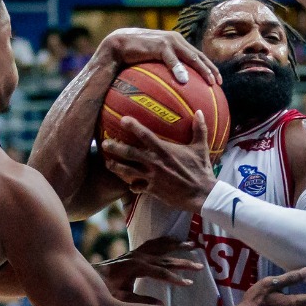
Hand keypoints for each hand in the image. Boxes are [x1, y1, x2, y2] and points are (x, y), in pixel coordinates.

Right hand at [94, 28, 218, 85]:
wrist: (118, 45)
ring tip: (210, 82)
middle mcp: (176, 40)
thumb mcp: (152, 65)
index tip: (218, 81)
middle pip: (199, 56)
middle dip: (210, 69)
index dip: (208, 67)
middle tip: (218, 83)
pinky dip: (179, 69)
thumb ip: (163, 72)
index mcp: (176, 44)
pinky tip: (184, 81)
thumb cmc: (133, 58)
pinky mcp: (160, 45)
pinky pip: (172, 59)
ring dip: (202, 69)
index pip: (197, 56)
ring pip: (191, 56)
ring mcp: (169, 41)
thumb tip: (171, 90)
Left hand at [96, 237, 201, 302]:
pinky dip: (166, 240)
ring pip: (161, 247)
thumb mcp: (120, 298)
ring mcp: (136, 253)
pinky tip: (175, 240)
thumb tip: (161, 304)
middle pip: (165, 259)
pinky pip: (154, 243)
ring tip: (194, 244)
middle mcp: (138, 257)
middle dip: (184, 262)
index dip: (175, 278)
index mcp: (135, 268)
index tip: (190, 283)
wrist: (90, 275)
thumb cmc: (104, 290)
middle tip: (201, 266)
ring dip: (178, 246)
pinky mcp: (135, 252)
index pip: (160, 273)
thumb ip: (139, 300)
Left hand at [102, 112, 216, 212]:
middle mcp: (155, 163)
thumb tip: (199, 111)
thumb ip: (199, 129)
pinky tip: (129, 185)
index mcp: (164, 150)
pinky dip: (132, 186)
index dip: (133, 126)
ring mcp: (152, 178)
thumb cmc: (201, 170)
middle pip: (129, 153)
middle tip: (104, 143)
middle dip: (115, 148)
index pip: (145, 135)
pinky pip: (137, 188)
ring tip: (107, 163)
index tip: (123, 119)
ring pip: (128, 171)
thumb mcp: (201, 147)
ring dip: (116, 167)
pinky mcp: (152, 190)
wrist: (202, 194)